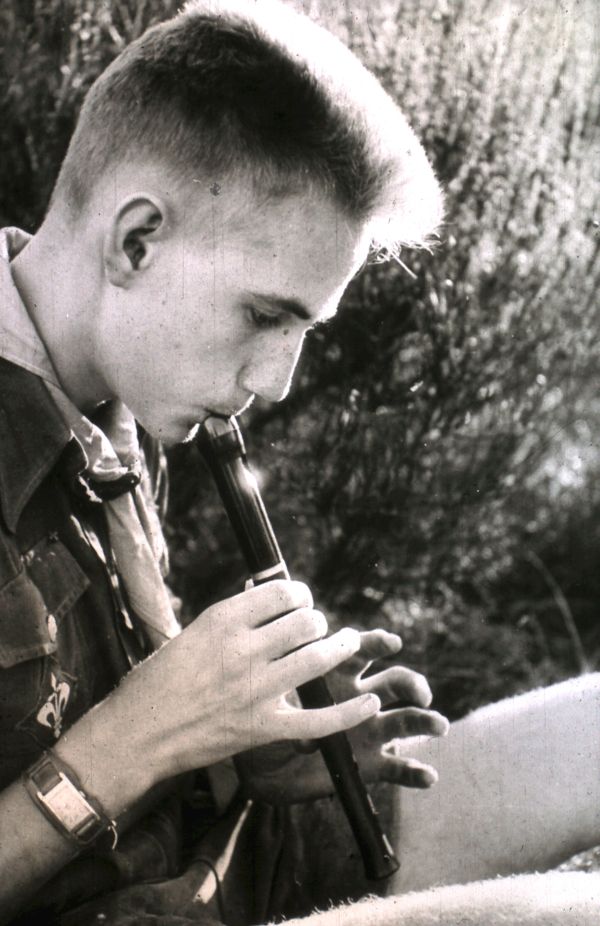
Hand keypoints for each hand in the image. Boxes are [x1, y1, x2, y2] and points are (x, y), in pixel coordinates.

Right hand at [91, 580, 380, 795]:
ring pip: (317, 659)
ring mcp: (255, 691)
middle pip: (305, 623)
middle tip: (317, 627)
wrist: (136, 734)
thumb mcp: (189, 635)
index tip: (301, 599)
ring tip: (347, 642)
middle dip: (317, 621)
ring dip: (340, 648)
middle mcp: (242, 651)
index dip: (299, 593)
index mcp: (221, 621)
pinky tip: (371, 702)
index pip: (281, 592)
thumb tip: (266, 600)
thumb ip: (230, 621)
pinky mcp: (262, 728)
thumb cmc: (156, 682)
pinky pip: (319, 720)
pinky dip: (351, 713)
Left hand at [235, 628, 447, 802]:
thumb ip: (277, 671)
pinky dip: (415, 772)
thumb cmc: (263, 717)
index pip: (363, 650)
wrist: (261, 765)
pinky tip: (428, 777)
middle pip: (395, 681)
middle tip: (419, 692)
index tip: (391, 642)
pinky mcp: (371, 764)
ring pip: (405, 720)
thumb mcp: (266, 690)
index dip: (379, 644)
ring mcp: (369, 729)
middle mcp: (361, 696)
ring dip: (425, 720)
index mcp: (338, 672)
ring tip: (438, 725)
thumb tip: (275, 641)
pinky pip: (398, 768)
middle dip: (411, 683)